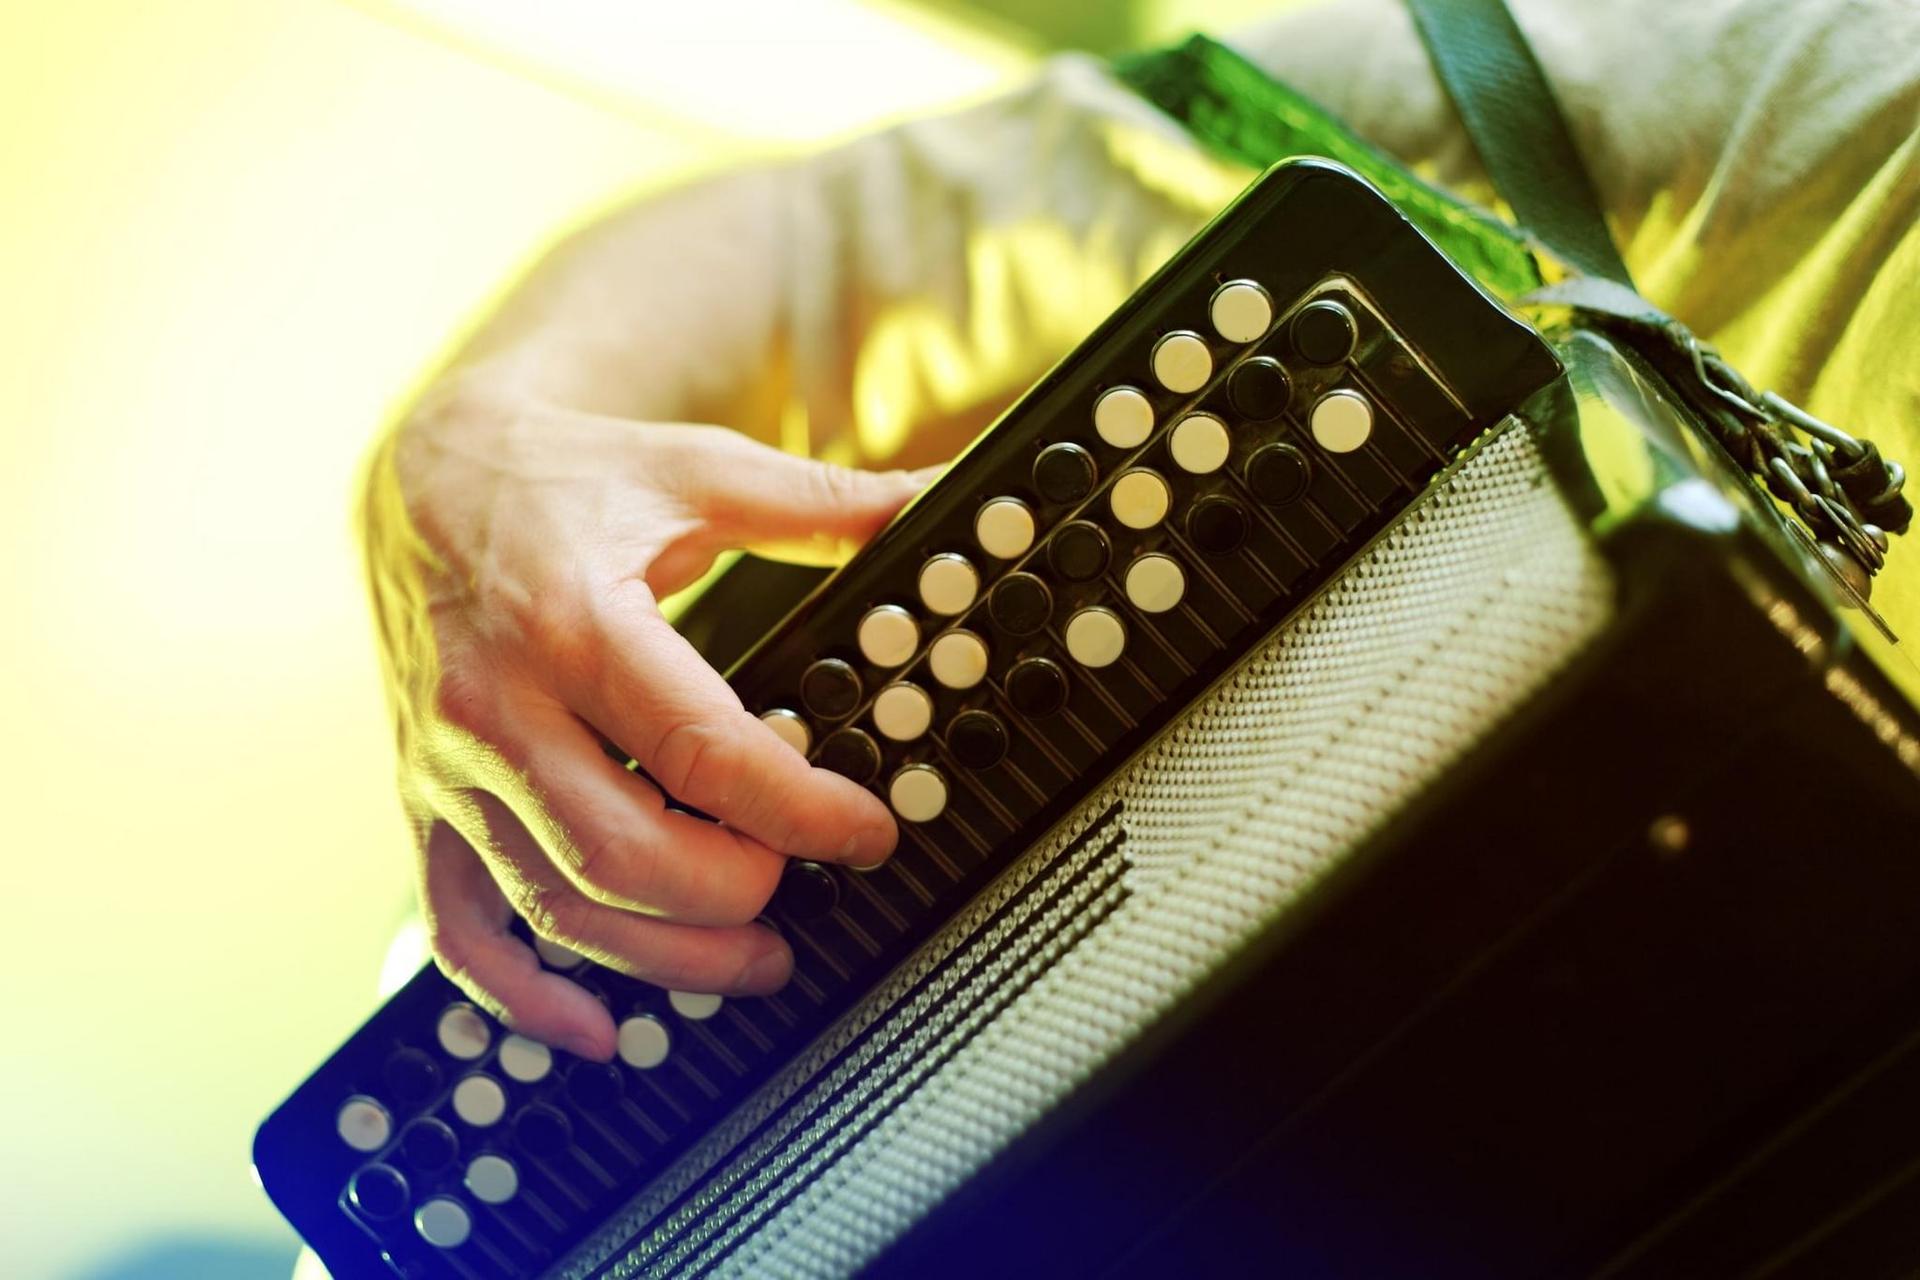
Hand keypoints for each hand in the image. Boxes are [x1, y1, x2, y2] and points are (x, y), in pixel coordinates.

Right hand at [363, 381, 926, 1059]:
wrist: (421, 480)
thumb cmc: (567, 478)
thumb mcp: (698, 471)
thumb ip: (822, 503)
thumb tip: (940, 502)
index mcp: (573, 622)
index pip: (702, 752)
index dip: (801, 811)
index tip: (868, 832)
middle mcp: (497, 707)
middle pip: (625, 856)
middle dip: (736, 896)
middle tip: (803, 892)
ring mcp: (451, 769)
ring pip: (558, 908)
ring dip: (666, 958)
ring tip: (755, 958)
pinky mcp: (425, 805)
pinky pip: (461, 929)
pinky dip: (525, 998)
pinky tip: (598, 1028)